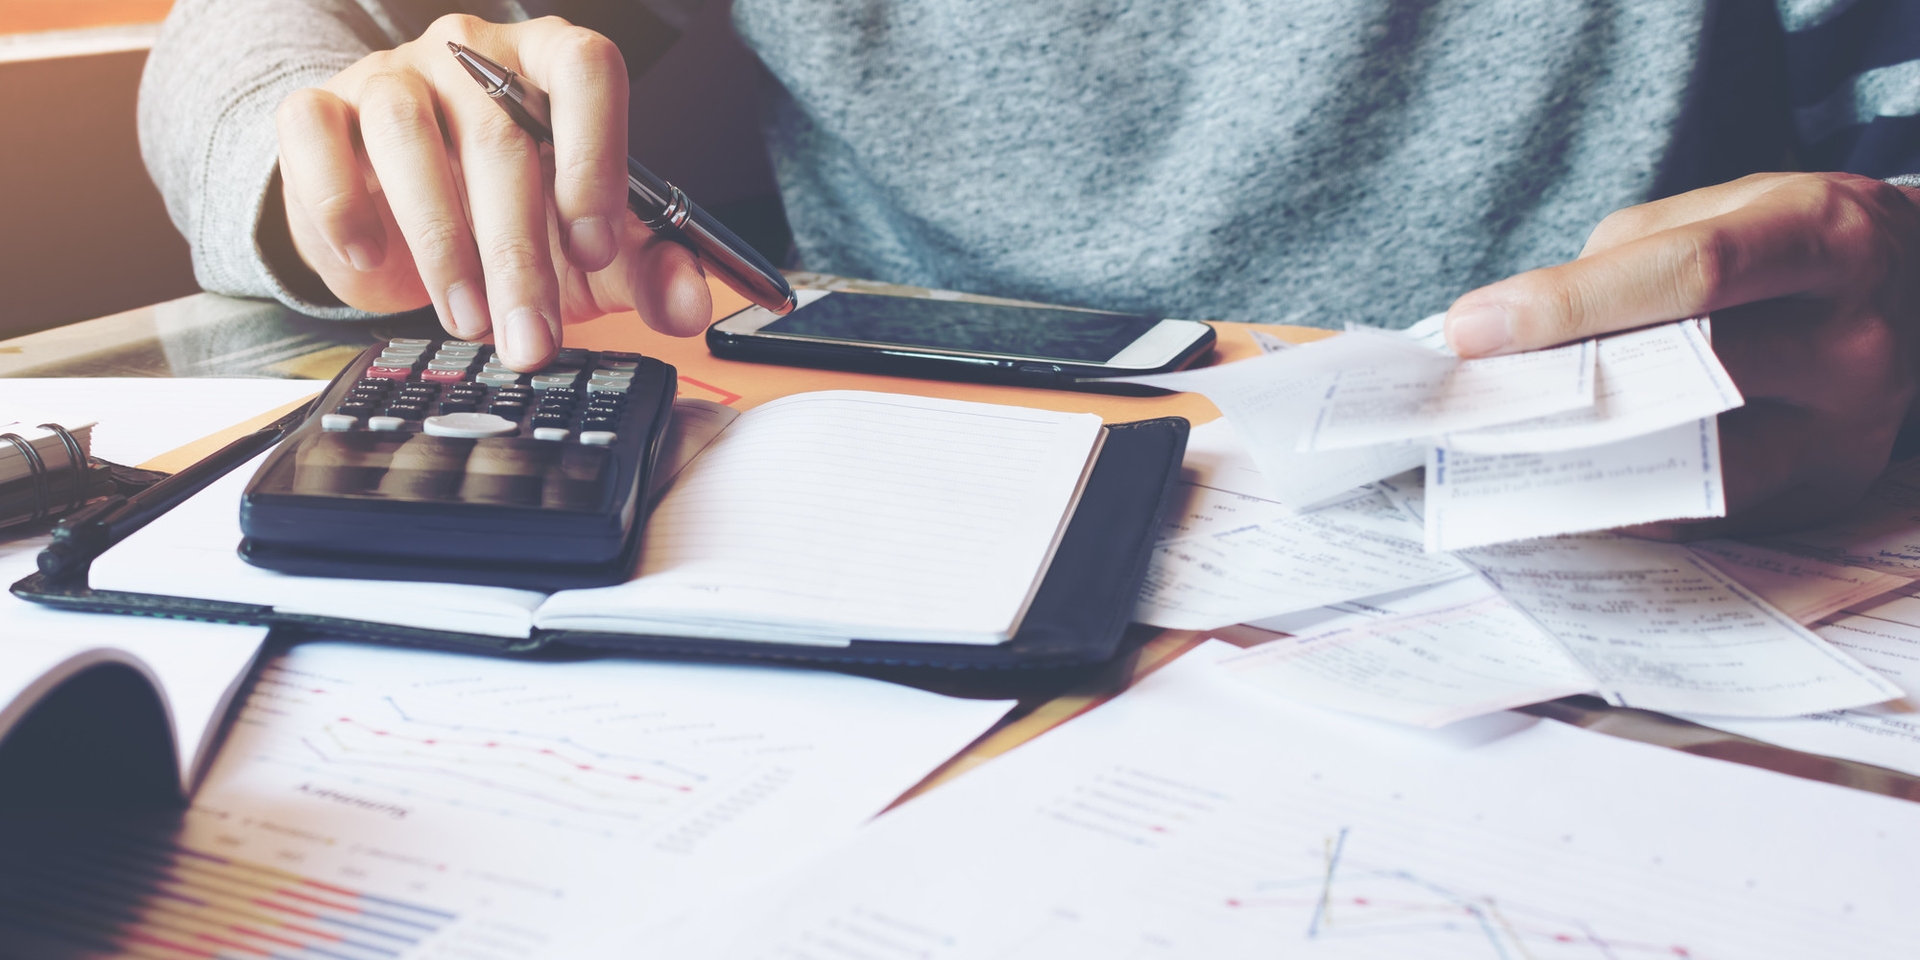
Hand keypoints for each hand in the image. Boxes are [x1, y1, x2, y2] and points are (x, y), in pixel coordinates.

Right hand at [271, 15, 712, 369]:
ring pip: (410, 138)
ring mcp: (392, 75)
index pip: (586, 68)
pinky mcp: (319, 108)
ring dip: (442, 246)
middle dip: (520, 257)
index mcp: (550, 66)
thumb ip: (649, 271)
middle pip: (501, 136)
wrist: (396, 217)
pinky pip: (316, 135)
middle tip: (532, 339)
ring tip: (468, 322)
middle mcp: (471, 56)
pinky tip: (370, 255)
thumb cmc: (506, 218)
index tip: (593, 246)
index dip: (594, 156)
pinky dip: (340, 203)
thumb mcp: (589, 253)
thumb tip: (691, 306)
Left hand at [1443, 172, 1919, 536]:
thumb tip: (1512, 338)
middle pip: (1688, 373)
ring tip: (1494, 451)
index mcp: (1826, 238)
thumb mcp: (1725, 210)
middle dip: (1562, 391)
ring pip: (1695, 463)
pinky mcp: (1828, 489)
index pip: (1690, 275)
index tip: (1472, 328)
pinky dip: (1626, 500)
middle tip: (1464, 402)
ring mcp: (1851, 427)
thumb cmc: (1793, 244)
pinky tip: (1558, 486)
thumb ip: (1623, 264)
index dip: (1570, 304)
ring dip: (1583, 461)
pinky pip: (1707, 509)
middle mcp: (1855, 338)